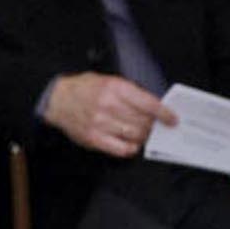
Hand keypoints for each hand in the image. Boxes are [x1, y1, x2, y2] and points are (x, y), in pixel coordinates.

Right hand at [42, 73, 176, 157]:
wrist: (57, 99)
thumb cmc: (84, 89)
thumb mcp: (107, 80)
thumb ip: (129, 93)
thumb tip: (153, 108)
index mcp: (114, 87)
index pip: (148, 104)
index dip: (164, 113)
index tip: (172, 119)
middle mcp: (107, 105)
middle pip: (143, 122)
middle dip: (153, 126)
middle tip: (155, 127)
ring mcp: (100, 123)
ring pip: (135, 136)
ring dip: (143, 136)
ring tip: (142, 133)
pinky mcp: (93, 138)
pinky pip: (121, 149)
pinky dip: (131, 148)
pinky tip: (131, 142)